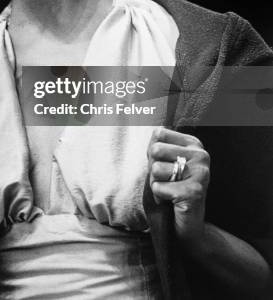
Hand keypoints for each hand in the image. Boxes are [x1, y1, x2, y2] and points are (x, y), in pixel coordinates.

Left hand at [147, 127, 209, 248]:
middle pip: (155, 150)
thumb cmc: (172, 188)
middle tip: (167, 181)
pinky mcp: (194, 192)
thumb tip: (147, 124)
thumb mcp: (165, 161)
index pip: (158, 133)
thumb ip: (158, 144)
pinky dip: (159, 197)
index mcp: (194, 143)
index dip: (153, 152)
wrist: (188, 225)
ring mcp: (200, 173)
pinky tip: (172, 201)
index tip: (165, 165)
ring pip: (155, 169)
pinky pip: (158, 187)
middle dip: (153, 168)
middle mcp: (201, 155)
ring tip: (170, 191)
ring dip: (156, 184)